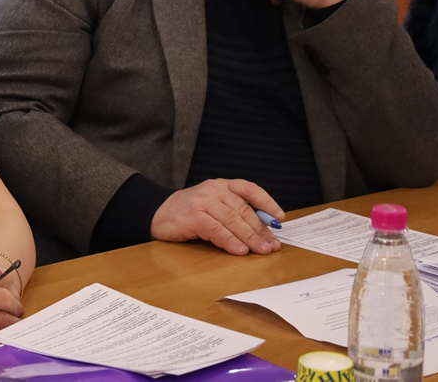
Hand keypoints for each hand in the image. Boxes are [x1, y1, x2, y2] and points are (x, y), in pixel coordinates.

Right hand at [150, 179, 284, 255]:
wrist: (157, 212)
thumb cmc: (189, 212)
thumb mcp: (214, 206)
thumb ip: (234, 213)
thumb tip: (263, 230)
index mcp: (221, 185)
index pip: (249, 189)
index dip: (267, 202)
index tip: (279, 218)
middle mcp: (213, 190)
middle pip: (243, 210)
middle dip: (261, 230)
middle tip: (273, 245)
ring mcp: (202, 201)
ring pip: (233, 220)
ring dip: (250, 238)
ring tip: (262, 250)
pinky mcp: (193, 216)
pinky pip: (217, 230)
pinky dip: (230, 241)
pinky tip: (240, 251)